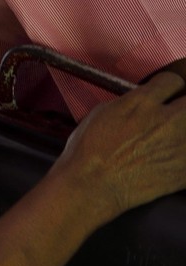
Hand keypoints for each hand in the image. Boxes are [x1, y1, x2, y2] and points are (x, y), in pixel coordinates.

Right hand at [62, 71, 185, 222]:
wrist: (93, 185)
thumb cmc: (89, 150)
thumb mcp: (103, 112)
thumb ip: (131, 103)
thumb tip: (143, 101)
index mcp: (142, 103)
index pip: (173, 80)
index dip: (168, 86)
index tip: (166, 93)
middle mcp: (166, 120)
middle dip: (183, 105)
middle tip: (174, 114)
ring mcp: (179, 146)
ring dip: (182, 131)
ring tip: (170, 137)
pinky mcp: (185, 170)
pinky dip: (183, 155)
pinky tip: (170, 157)